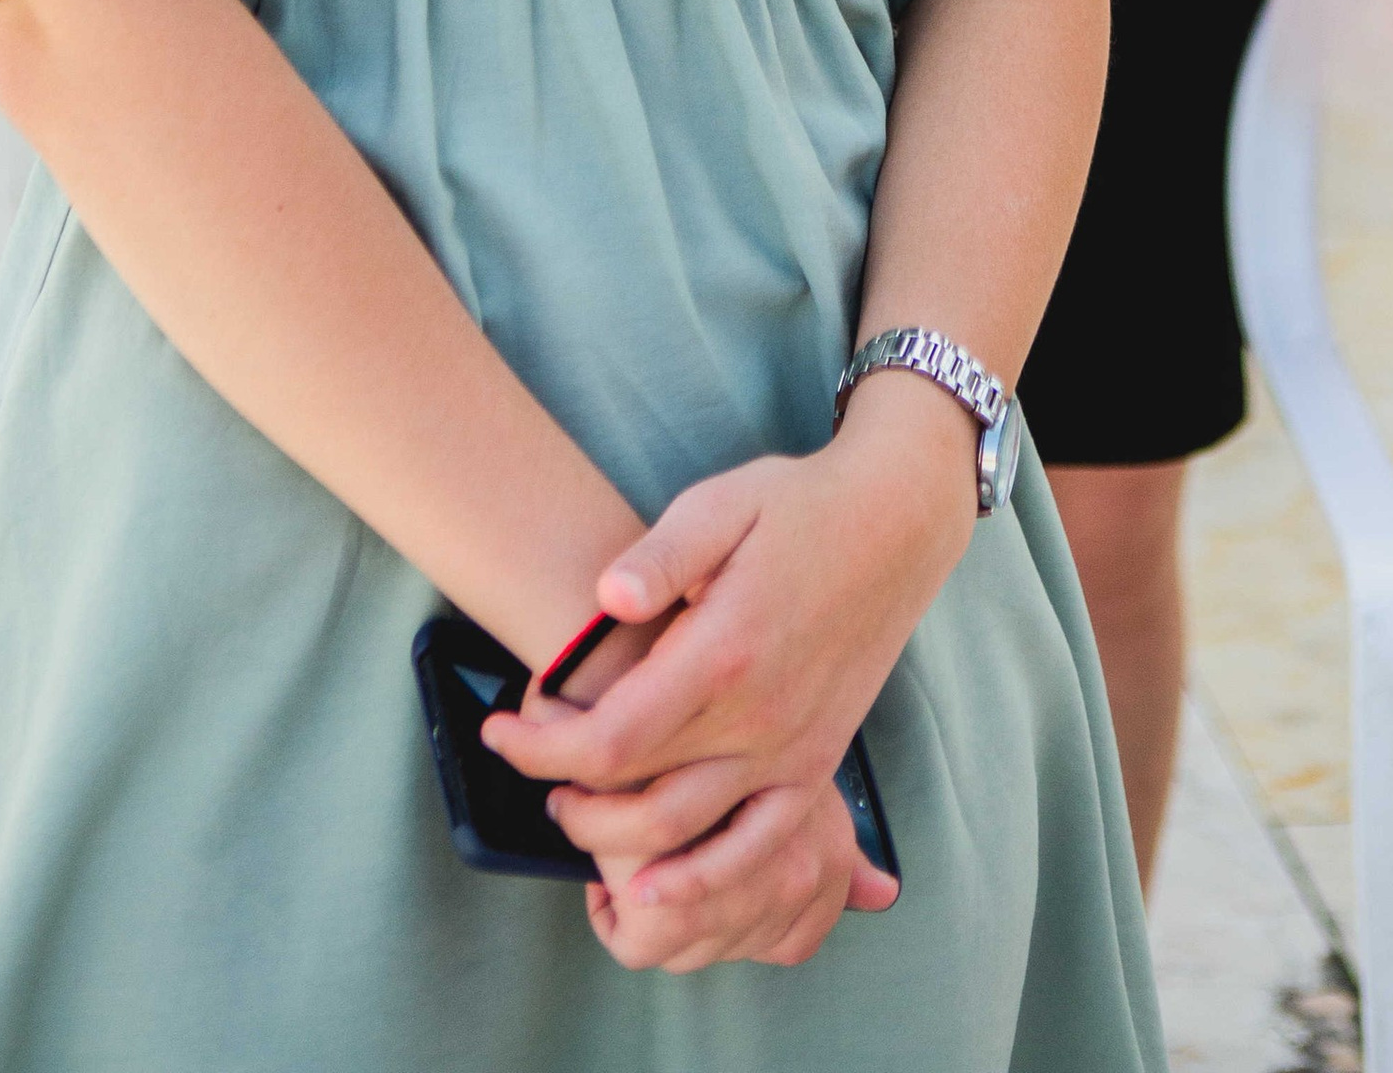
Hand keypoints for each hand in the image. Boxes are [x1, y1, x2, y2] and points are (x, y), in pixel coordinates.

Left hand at [483, 385, 968, 963]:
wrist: (894, 525)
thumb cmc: (798, 506)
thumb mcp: (723, 503)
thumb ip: (661, 555)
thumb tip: (605, 599)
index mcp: (723, 651)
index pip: (609, 738)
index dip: (539, 749)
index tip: (497, 732)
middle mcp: (757, 718)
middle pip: (636, 796)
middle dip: (564, 794)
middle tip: (527, 765)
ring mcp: (791, 752)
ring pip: (686, 836)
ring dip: (615, 841)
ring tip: (572, 810)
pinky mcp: (817, 766)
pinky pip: (759, 849)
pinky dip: (705, 881)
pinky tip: (657, 889)